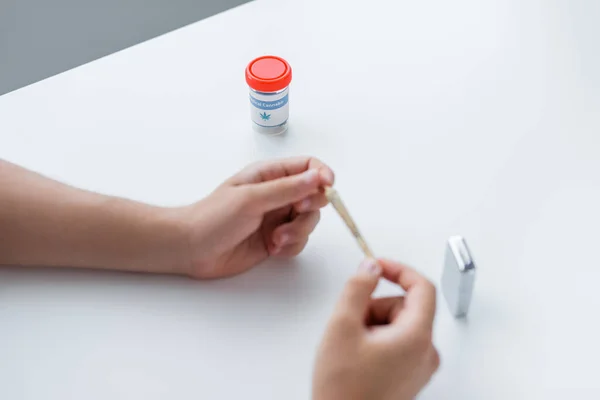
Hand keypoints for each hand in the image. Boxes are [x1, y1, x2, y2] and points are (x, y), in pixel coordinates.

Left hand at [177, 157, 333, 278]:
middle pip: (314, 196)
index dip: (322, 174)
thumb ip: (286, 189)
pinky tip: (273, 250)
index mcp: (269, 175)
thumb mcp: (251, 199)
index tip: (329, 188)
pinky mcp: (275, 240)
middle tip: (294, 217)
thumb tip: (318, 176)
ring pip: (308, 221)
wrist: (191, 249)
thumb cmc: (214, 217)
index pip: (307, 166)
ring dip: (298, 232)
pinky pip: (299, 241)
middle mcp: (277, 194)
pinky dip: (291, 246)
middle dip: (310, 209)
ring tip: (277, 240)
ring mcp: (277, 217)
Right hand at [312, 259, 438, 399]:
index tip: (377, 265)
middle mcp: (425, 353)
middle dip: (375, 306)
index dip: (398, 269)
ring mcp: (419, 366)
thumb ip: (357, 288)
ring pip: (398, 324)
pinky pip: (396, 343)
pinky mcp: (409, 375)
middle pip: (405, 306)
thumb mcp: (342, 327)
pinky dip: (376, 340)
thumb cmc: (343, 390)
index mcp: (416, 337)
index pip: (422, 287)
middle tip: (351, 322)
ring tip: (351, 345)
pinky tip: (357, 356)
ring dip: (372, 324)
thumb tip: (370, 267)